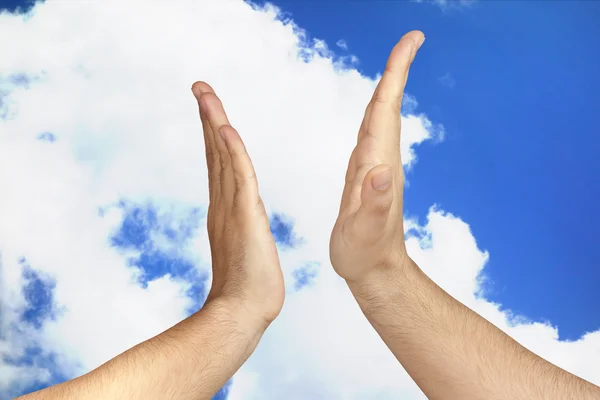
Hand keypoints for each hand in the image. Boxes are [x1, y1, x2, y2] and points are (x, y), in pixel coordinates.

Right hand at [192, 82, 283, 327]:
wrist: (243, 313)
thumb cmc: (248, 288)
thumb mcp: (246, 249)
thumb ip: (241, 232)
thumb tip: (244, 224)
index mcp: (225, 208)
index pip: (219, 162)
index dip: (213, 134)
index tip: (209, 109)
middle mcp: (223, 203)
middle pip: (215, 151)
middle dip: (208, 116)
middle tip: (199, 87)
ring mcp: (231, 208)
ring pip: (222, 156)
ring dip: (214, 122)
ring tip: (204, 92)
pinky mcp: (244, 216)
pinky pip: (238, 175)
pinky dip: (230, 150)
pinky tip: (224, 127)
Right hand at [329, 31, 424, 282]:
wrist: (374, 270)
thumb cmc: (365, 253)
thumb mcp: (366, 232)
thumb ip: (375, 203)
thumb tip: (379, 171)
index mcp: (377, 162)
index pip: (386, 109)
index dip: (396, 74)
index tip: (411, 41)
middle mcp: (379, 158)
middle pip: (388, 105)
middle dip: (397, 69)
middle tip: (411, 38)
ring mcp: (374, 164)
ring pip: (380, 116)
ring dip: (388, 86)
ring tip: (395, 60)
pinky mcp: (365, 173)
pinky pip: (371, 132)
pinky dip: (374, 111)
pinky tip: (375, 106)